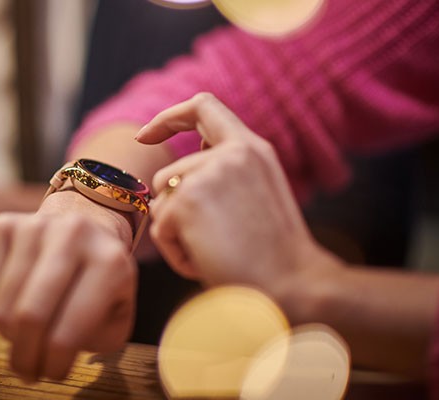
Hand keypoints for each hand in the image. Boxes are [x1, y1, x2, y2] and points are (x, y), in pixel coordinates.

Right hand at [0, 190, 137, 380]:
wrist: (87, 222)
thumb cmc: (101, 280)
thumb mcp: (117, 312)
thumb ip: (97, 337)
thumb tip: (54, 352)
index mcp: (110, 262)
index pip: (69, 331)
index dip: (53, 364)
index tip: (51, 375)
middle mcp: (72, 235)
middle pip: (29, 315)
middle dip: (24, 355)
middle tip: (27, 371)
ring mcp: (35, 225)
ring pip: (2, 303)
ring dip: (8, 335)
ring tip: (24, 338)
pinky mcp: (4, 224)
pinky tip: (12, 306)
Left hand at [136, 93, 338, 291]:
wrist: (294, 285)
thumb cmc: (272, 254)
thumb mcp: (255, 196)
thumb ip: (224, 174)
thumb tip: (179, 175)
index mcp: (252, 149)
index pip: (204, 106)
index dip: (169, 118)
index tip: (144, 134)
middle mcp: (232, 152)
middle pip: (168, 174)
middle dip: (171, 213)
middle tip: (202, 243)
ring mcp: (208, 173)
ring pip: (161, 203)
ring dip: (177, 234)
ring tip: (215, 252)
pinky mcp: (188, 200)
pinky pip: (160, 229)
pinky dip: (176, 254)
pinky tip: (207, 262)